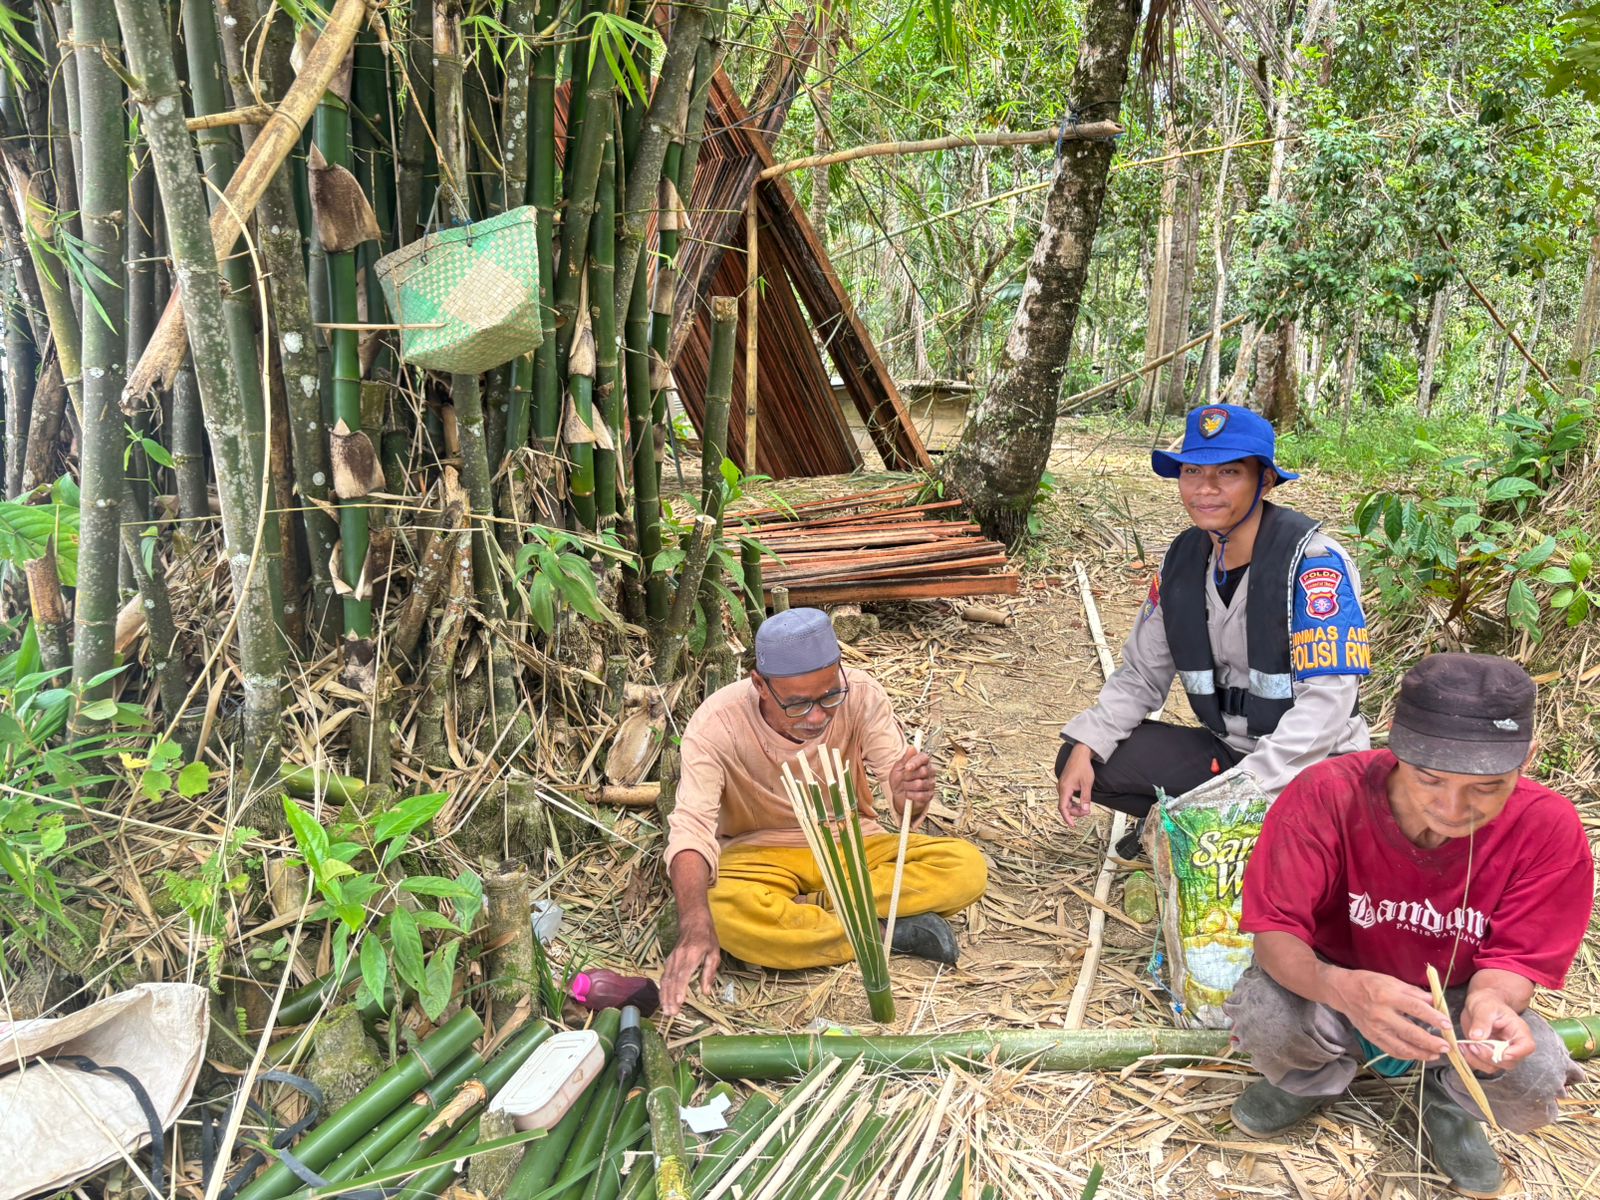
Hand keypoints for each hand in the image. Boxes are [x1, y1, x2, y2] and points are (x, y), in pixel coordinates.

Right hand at [659, 918, 719, 1016]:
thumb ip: (709, 973)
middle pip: (672, 980)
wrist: (693, 922)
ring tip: (666, 1011)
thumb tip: (706, 993)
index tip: (679, 1002)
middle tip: (671, 1013)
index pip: (683, 974)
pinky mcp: (668, 961)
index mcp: (691, 955)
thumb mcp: (714, 953)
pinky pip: (664, 977)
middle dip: (670, 998)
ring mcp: (671, 959)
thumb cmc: (707, 938)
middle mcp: (678, 958)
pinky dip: (662, 990)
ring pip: (665, 980)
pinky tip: (663, 1000)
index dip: (680, 989)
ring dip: (664, 996)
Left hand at [888, 747, 933, 823]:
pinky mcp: (930, 795)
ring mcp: (931, 783)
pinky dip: (911, 795)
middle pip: (922, 771)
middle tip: (902, 779)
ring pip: (920, 784)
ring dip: (907, 786)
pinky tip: (908, 794)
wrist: (898, 796)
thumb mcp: (898, 768)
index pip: (924, 758)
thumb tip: (912, 747)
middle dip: (908, 776)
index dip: (915, 762)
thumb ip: (905, 758)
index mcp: (923, 762)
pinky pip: (921, 795)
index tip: (907, 767)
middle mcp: (930, 771)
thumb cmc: (899, 779)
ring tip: (904, 787)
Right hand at [1057, 743, 1094, 826]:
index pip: (1063, 807)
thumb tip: (1086, 810)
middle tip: (1087, 812)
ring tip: (1085, 808)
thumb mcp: (1087, 784)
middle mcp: (1061, 788)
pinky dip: (1073, 803)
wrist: (1079, 755)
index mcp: (1065, 788)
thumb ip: (1085, 798)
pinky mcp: (1064, 785)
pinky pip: (1066, 797)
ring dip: (1074, 808)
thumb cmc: (1083, 767)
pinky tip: (1080, 803)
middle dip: (1075, 812)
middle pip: (1065, 806)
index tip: (1072, 825)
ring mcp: (1061, 786)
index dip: (1067, 818)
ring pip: (1065, 802)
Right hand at [1330, 969, 1450, 1062]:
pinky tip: (1419, 1055)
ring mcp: (1376, 1029)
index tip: (1447, 1025)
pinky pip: (1392, 1051)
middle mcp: (1381, 1014)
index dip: (1433, 1018)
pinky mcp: (1372, 1037)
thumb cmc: (1368, 983)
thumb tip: (1435, 1002)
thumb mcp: (1391, 981)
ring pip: (1402, 1047)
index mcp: (1388, 996)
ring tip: (1436, 1055)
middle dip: (1431, 1042)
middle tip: (1447, 1046)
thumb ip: (1414, 992)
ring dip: (1422, 1053)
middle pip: (1411, 1032)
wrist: (1342, 992)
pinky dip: (1407, 1055)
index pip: (1415, 1009)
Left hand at [1459, 989, 1535, 1072]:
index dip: (1516, 1053)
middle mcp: (1513, 1045)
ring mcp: (1501, 1053)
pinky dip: (1471, 1060)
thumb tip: (1477, 1037)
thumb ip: (1482, 1021)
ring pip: (1494, 1067)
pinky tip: (1462, 1047)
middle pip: (1509, 1062)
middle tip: (1473, 1044)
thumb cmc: (1487, 1003)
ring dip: (1477, 1060)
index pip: (1527, 1047)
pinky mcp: (1489, 1057)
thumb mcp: (1484, 1007)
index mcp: (1519, 1031)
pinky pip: (1482, 1065)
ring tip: (1465, 1045)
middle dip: (1488, 1056)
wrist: (1479, 1005)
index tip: (1500, 1052)